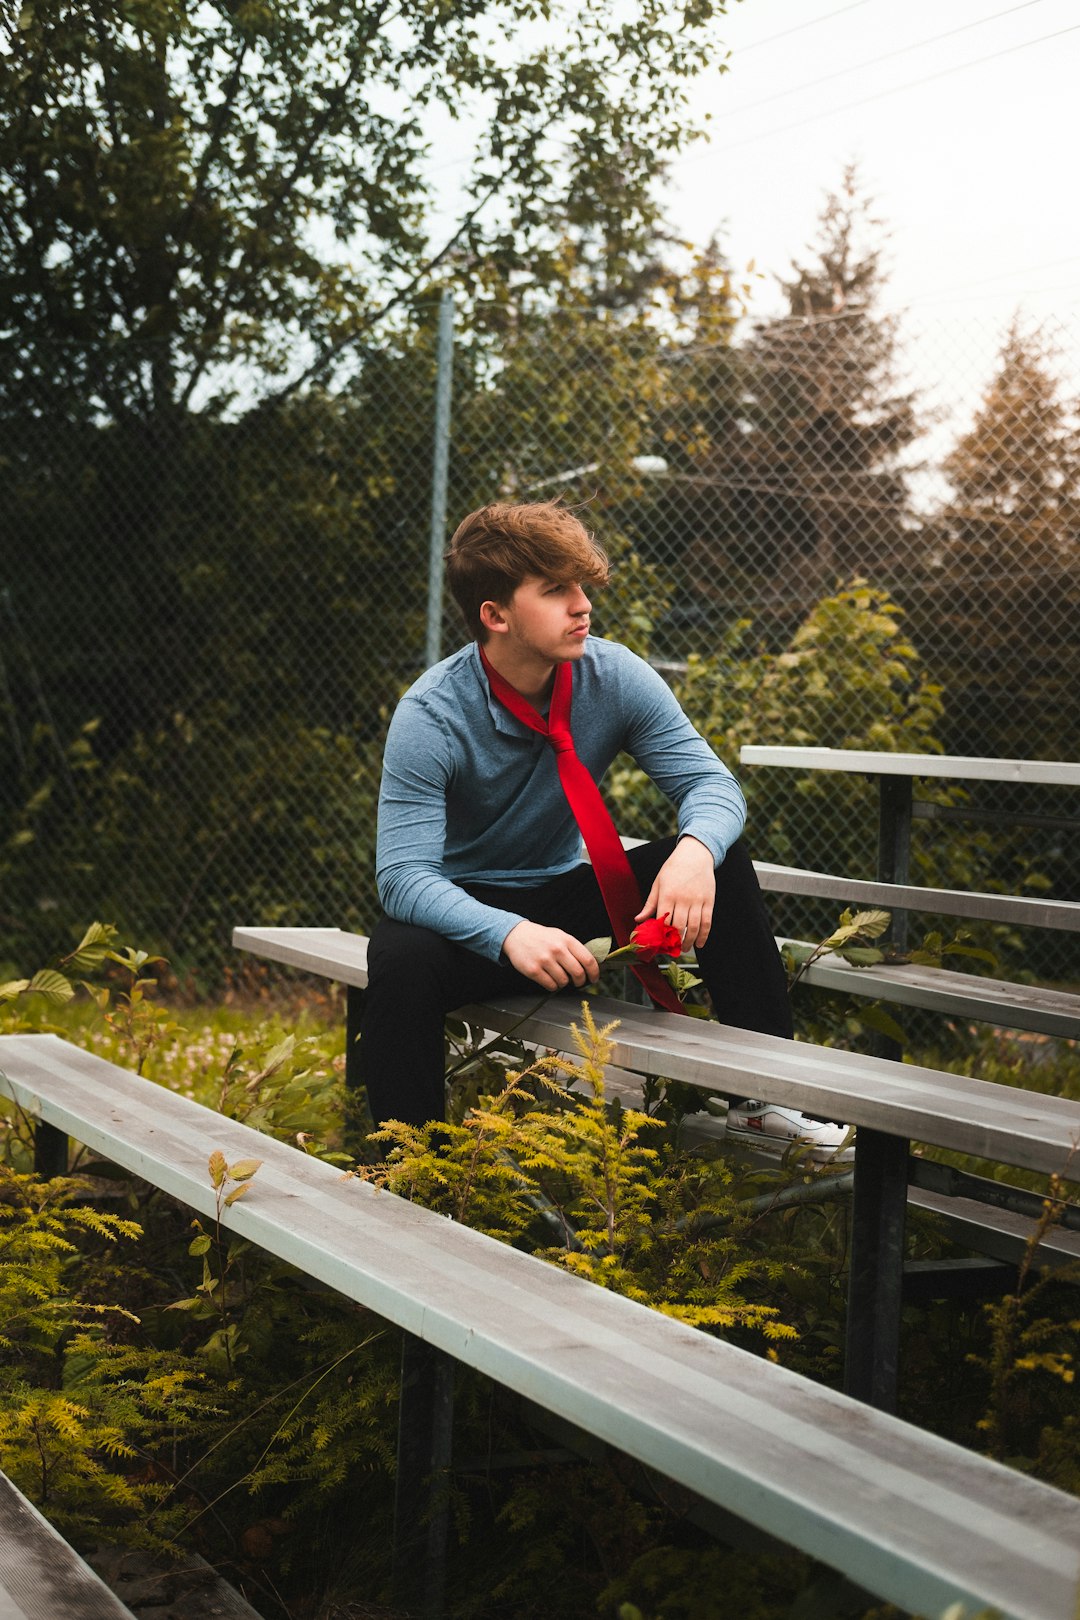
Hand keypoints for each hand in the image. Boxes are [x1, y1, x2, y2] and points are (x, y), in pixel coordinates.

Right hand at [502, 921, 599, 992]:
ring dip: (564, 983)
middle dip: (580, 981)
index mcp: (567, 940)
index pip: (588, 960)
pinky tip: (549, 978)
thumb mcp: (560, 936)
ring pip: (564, 981)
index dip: (594, 972)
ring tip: (559, 976)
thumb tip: (590, 966)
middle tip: (578, 982)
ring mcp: (545, 960)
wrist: (517, 935)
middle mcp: (557, 949)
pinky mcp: (534, 970)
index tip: (594, 978)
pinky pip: (550, 985)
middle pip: (578, 973)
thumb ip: (574, 949)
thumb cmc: (541, 937)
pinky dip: (552, 986)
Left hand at [635, 836, 715, 950]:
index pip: (663, 920)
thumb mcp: (658, 883)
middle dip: (675, 941)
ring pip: (694, 927)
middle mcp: (683, 898)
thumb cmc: (674, 868)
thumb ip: (650, 903)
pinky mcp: (709, 901)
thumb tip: (638, 920)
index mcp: (667, 894)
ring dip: (689, 941)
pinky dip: (704, 935)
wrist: (695, 854)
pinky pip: (707, 921)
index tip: (659, 944)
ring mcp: (697, 900)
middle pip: (679, 926)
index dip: (661, 935)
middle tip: (672, 949)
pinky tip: (700, 943)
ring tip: (684, 949)